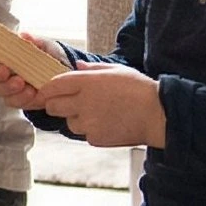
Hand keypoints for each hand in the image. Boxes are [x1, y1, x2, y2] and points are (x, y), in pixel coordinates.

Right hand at [0, 31, 66, 111]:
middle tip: (4, 71)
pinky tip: (31, 92)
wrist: (59, 76)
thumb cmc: (44, 55)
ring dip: (9, 86)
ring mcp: (5, 87)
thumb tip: (25, 37)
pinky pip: (12, 101)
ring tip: (22, 83)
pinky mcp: (15, 99)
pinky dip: (22, 97)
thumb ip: (33, 40)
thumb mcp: (42, 45)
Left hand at [37, 63, 167, 147]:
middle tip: (70, 103)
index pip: (53, 86)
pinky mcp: (95, 138)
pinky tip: (108, 123)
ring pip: (68, 122)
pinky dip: (91, 130)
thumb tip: (77, 66)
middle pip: (52, 106)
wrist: (158, 115)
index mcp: (86, 82)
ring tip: (98, 113)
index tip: (46, 92)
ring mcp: (88, 123)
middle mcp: (83, 103)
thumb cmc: (139, 89)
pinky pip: (84, 134)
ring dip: (76, 118)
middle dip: (56, 104)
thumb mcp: (116, 70)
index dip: (46, 89)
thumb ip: (92, 68)